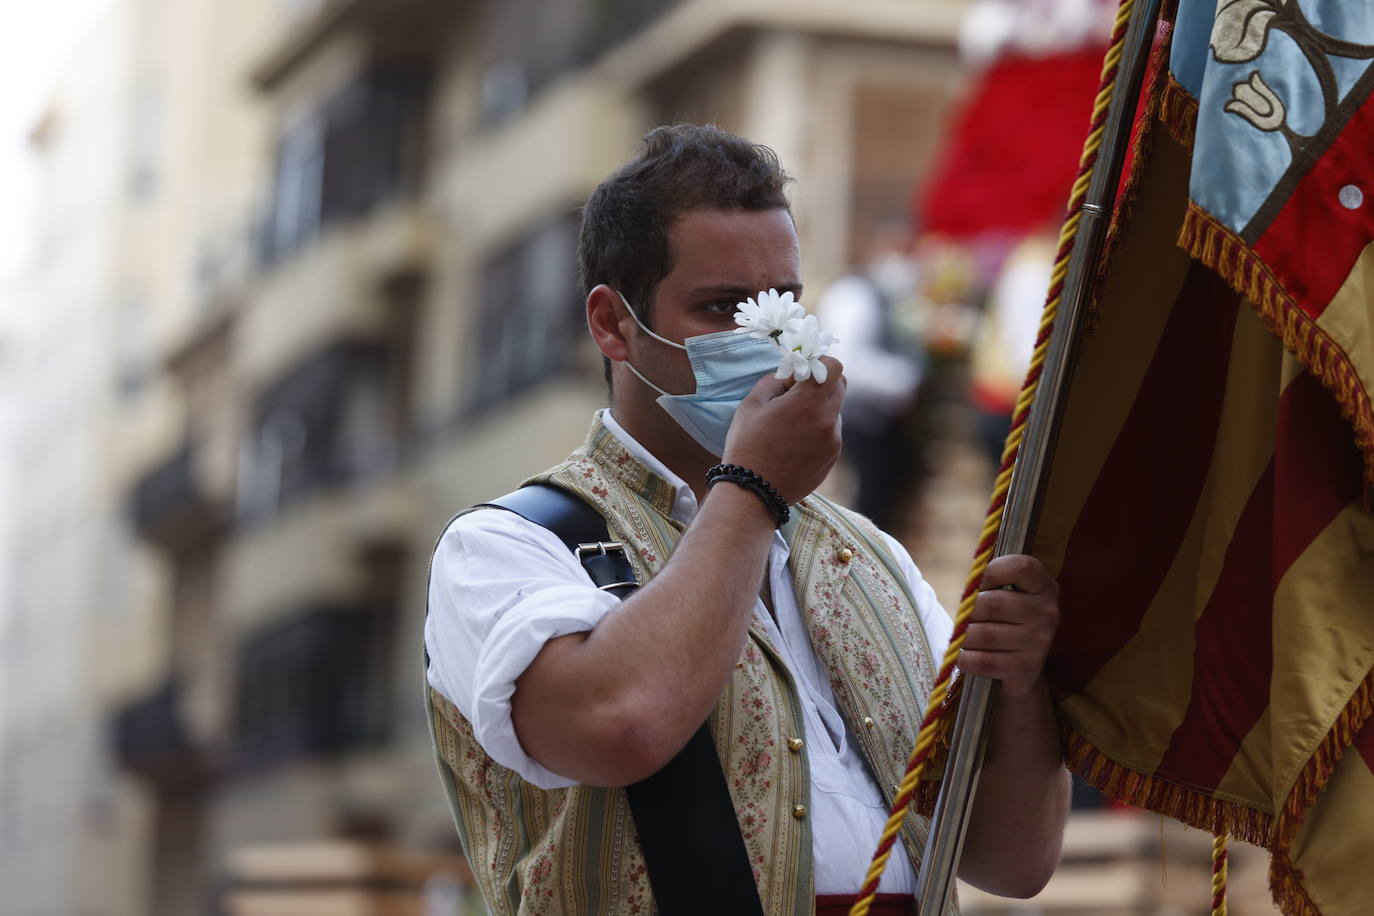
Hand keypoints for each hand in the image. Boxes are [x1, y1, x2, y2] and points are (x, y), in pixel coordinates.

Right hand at [721, 356, 844, 502]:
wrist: (754, 491)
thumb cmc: (748, 445)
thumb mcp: (752, 403)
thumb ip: (775, 380)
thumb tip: (792, 375)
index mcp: (808, 402)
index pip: (834, 366)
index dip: (820, 363)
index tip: (803, 372)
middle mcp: (828, 420)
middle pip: (840, 387)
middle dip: (821, 384)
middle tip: (796, 395)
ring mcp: (833, 441)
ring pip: (834, 411)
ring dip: (819, 410)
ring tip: (790, 426)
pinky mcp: (832, 458)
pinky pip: (831, 433)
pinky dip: (818, 431)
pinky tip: (794, 444)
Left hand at [959, 555, 1059, 697]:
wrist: (1023, 664)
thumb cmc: (1007, 618)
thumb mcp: (1007, 592)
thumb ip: (990, 581)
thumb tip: (968, 586)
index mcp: (1043, 586)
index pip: (1020, 567)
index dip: (990, 572)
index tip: (977, 584)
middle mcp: (1047, 612)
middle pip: (992, 603)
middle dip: (967, 611)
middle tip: (962, 618)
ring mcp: (1040, 642)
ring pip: (984, 634)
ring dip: (964, 637)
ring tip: (963, 637)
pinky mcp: (1027, 668)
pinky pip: (984, 661)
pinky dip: (965, 659)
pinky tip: (964, 656)